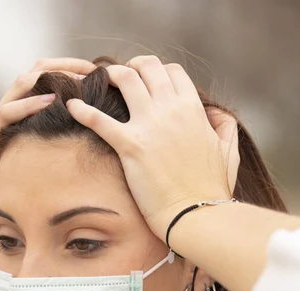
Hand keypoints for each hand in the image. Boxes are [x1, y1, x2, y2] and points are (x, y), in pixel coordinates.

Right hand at [0, 58, 95, 239]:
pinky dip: (29, 104)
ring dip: (51, 77)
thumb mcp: (46, 161)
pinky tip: (51, 101)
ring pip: (22, 83)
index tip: (98, 72)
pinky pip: (7, 112)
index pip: (46, 76)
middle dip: (65, 66)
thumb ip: (62, 145)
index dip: (71, 69)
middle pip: (36, 71)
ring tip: (78, 79)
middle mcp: (9, 110)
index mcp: (24, 113)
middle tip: (92, 70)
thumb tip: (97, 143)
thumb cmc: (18, 190)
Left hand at [66, 55, 239, 241]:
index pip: (172, 71)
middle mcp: (170, 109)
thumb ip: (224, 126)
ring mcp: (149, 125)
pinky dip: (82, 109)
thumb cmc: (212, 188)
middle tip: (121, 79)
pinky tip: (71, 105)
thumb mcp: (228, 151)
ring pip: (124, 79)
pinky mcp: (130, 146)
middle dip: (132, 67)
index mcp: (193, 109)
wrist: (196, 214)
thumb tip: (216, 113)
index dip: (158, 72)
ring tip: (98, 82)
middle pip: (146, 67)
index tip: (148, 82)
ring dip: (108, 76)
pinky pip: (99, 119)